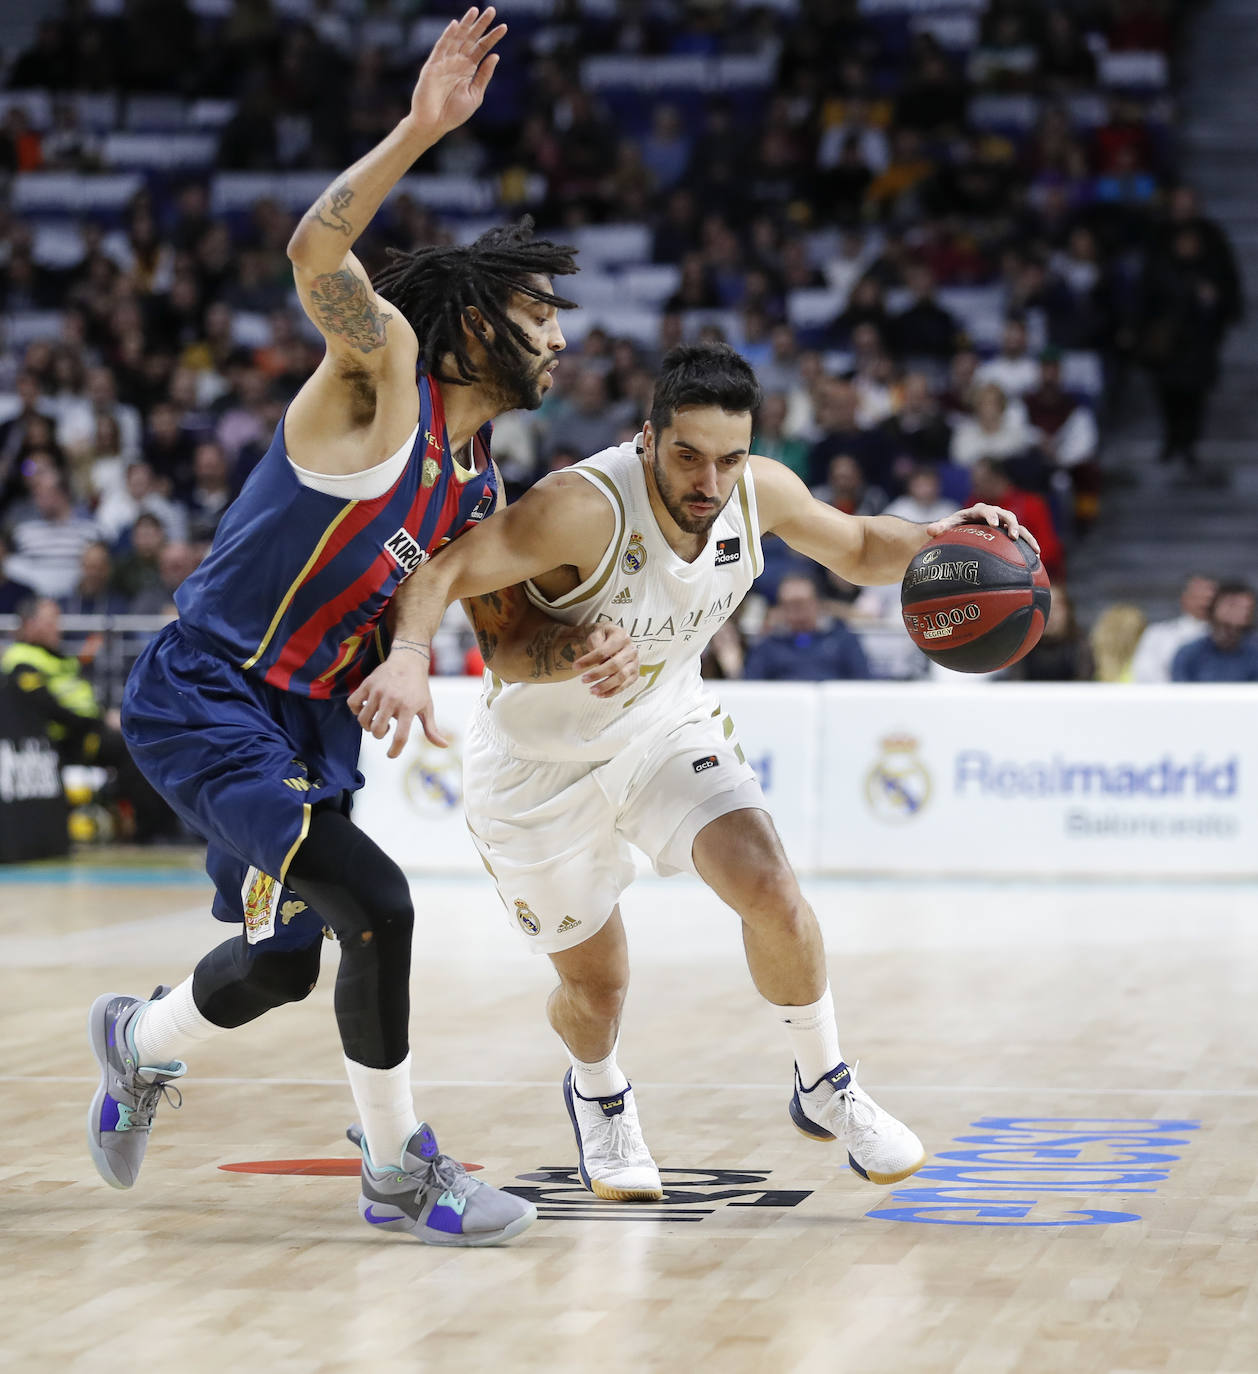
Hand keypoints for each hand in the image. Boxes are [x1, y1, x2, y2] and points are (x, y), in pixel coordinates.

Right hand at [347, 648, 448, 759]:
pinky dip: (357, 710)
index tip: (391, 755)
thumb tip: (444, 746)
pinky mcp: (367, 684)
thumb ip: (432, 729)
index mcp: (409, 707)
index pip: (400, 737)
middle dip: (379, 735)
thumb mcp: (427, 707)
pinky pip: (353, 704)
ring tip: (377, 719)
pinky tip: (366, 709)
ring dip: (368, 726)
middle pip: (377, 730)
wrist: (408, 660)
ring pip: (364, 720)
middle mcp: (392, 700)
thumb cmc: (419, 687)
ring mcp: (378, 691)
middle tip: (385, 728)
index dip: (394, 750)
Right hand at [409, 7, 506, 138]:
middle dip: (480, 25)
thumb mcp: (475, 95)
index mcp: (468, 69)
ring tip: (475, 11)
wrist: (434, 124)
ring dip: (465, 25)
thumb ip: (484, 76)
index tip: (504, 27)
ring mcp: (444, 62)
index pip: (481, 49)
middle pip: (470, 39)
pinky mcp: (432, 66)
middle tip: (492, 10)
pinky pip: (441, 48)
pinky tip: (455, 25)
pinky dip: (447, 36)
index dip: (492, 38)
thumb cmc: (454, 113)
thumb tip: (495, 55)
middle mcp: (457, 62)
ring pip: (457, 38)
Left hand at [575, 625, 638, 698]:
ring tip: (591, 691)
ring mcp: (635, 663)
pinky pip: (625, 685)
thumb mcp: (597, 633)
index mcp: (621, 637)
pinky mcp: (635, 674)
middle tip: (583, 680)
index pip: (604, 650)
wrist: (618, 637)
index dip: (589, 660)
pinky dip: (613, 691)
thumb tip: (596, 660)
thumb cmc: (605, 636)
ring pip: (621, 677)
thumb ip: (595, 643)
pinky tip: (600, 695)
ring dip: (605, 686)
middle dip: (598, 674)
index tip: (575, 667)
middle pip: (615, 665)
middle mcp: (631, 650)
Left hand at [927, 503, 1041, 555]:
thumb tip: (930, 531)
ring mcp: (1003, 524)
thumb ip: (940, 527)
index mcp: (978, 511)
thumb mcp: (945, 527)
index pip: (985, 510)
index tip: (993, 524)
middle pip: (1006, 516)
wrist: (960, 529)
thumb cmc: (952, 528)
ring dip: (1026, 537)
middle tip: (1013, 535)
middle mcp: (994, 515)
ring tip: (1035, 550)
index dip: (990, 515)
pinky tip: (1037, 559)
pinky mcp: (1008, 534)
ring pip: (1018, 527)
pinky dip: (1029, 546)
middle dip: (1011, 524)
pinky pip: (1021, 539)